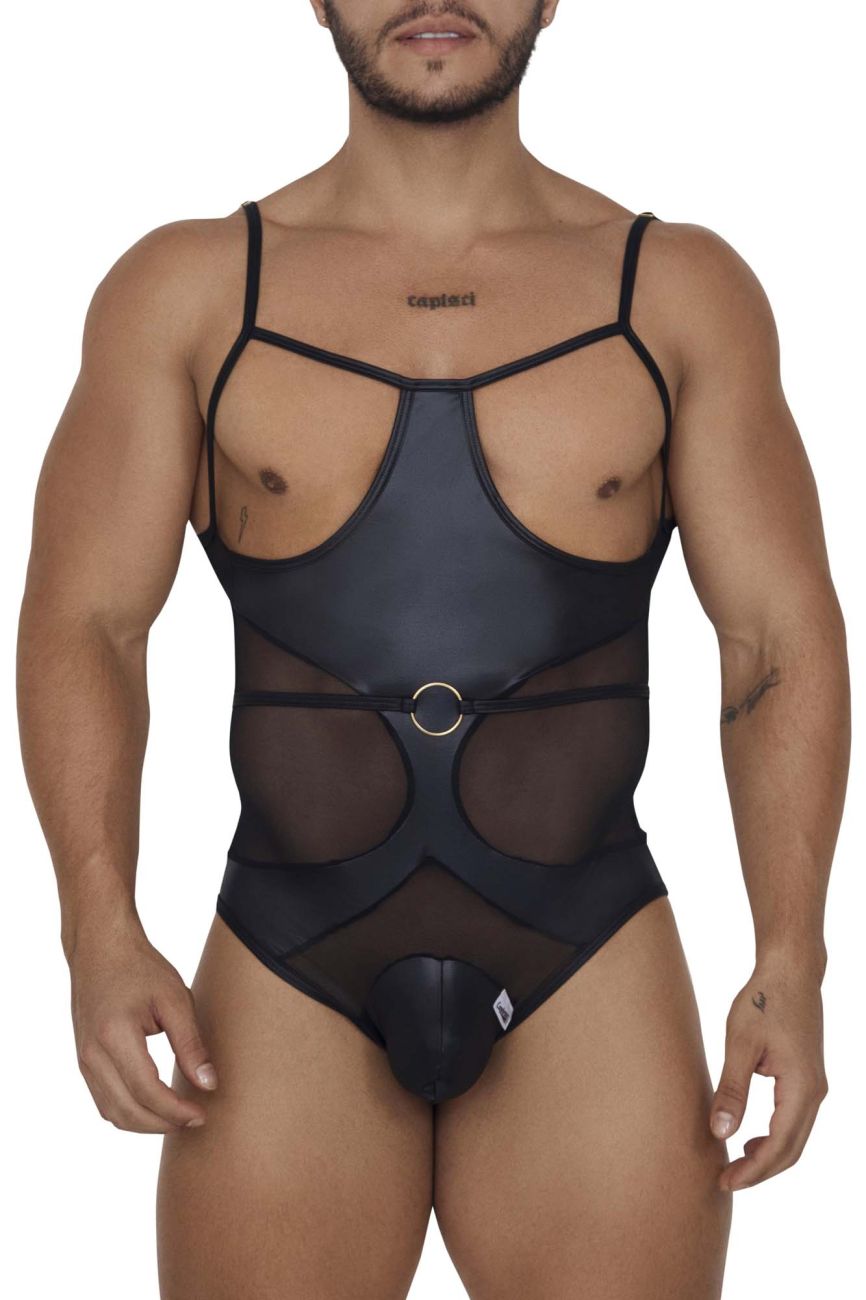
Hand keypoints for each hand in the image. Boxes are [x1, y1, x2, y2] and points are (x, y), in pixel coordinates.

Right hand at [69, 916, 217, 1132]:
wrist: (100, 949)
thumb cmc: (140, 968)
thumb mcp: (174, 999)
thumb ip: (191, 1044)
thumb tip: (208, 1084)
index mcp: (114, 1036)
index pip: (147, 1091)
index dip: (176, 1110)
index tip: (202, 1114)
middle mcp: (92, 1054)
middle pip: (127, 1111)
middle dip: (163, 1123)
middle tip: (195, 1119)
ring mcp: (84, 1060)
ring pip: (112, 1113)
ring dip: (146, 1124)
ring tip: (178, 1116)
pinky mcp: (84, 1061)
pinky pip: (104, 1101)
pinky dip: (129, 1112)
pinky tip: (155, 1106)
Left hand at [710, 957, 827, 1190]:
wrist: (791, 970)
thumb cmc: (763, 1000)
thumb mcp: (740, 1044)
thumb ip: (732, 1090)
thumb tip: (720, 1132)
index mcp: (801, 1087)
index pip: (778, 1145)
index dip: (753, 1169)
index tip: (725, 1181)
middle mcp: (815, 1092)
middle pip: (791, 1150)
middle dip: (760, 1170)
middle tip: (725, 1180)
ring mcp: (815, 1086)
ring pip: (795, 1137)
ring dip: (768, 1156)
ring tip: (735, 1164)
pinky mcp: (808, 1078)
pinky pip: (795, 1120)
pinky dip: (775, 1137)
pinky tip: (750, 1137)